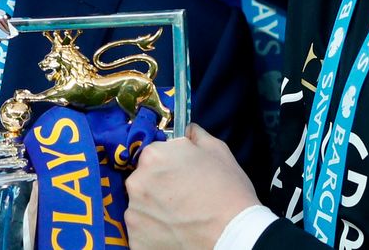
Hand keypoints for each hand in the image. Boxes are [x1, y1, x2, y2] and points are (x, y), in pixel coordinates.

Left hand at [125, 124, 258, 248]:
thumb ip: (195, 135)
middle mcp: (136, 183)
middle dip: (159, 187)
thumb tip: (187, 130)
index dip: (169, 165)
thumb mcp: (217, 151)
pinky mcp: (136, 241)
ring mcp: (134, 215)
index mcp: (152, 157)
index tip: (182, 176)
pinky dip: (155, 234)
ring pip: (142, 207)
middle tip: (183, 198)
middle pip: (143, 181)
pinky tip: (175, 234)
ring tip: (181, 219)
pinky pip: (143, 232)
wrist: (234, 237)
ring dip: (155, 211)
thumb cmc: (227, 191)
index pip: (153, 155)